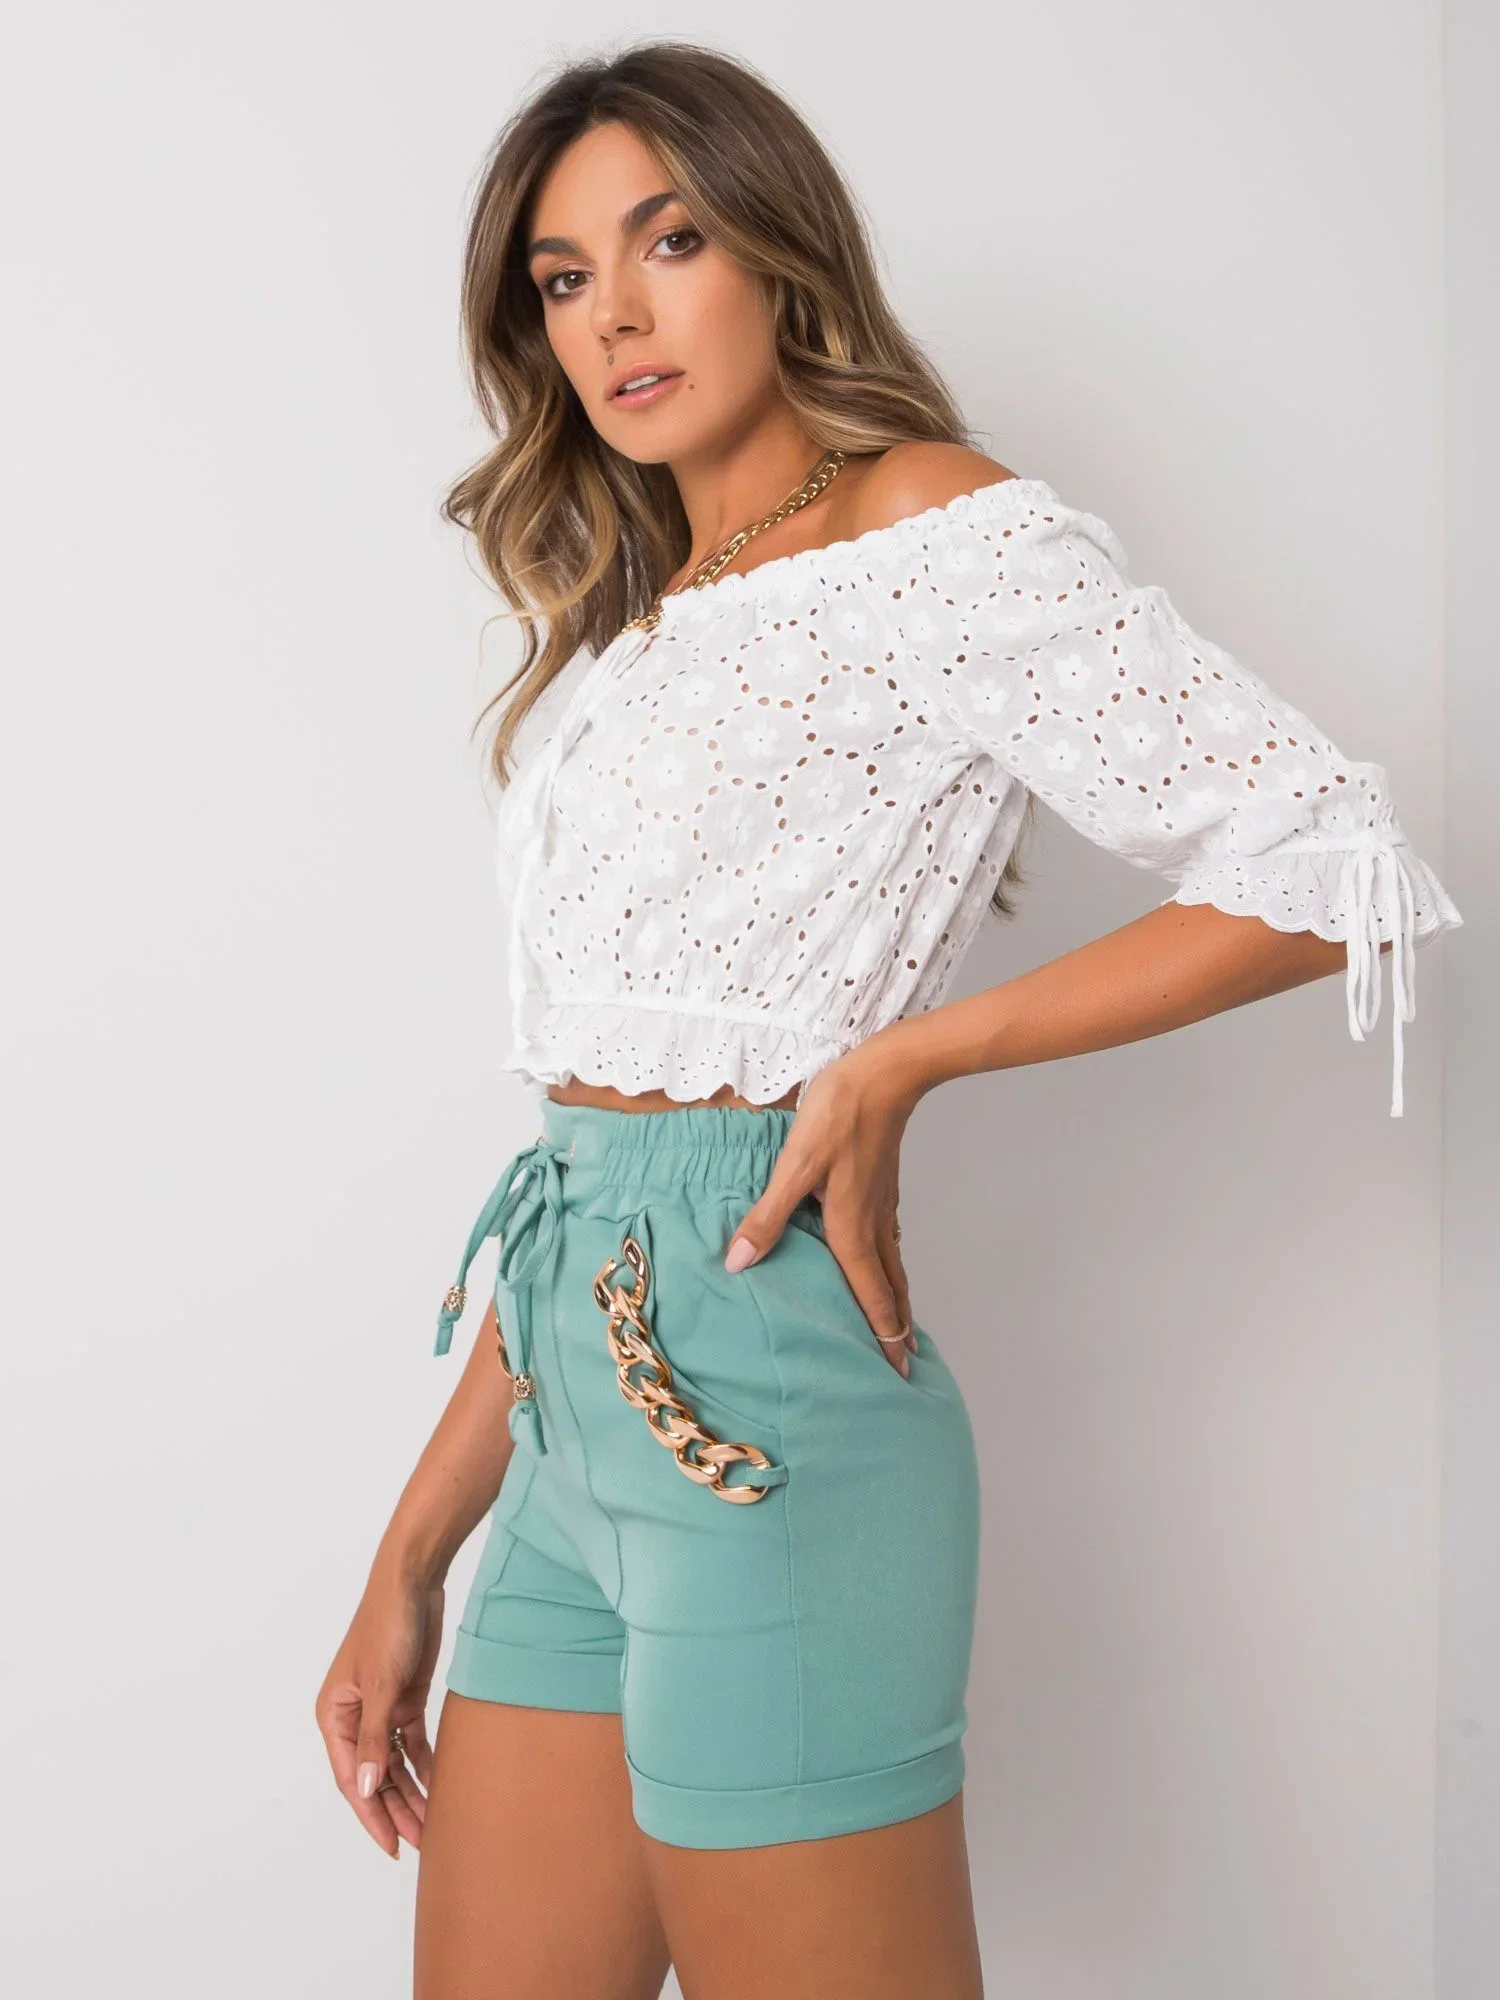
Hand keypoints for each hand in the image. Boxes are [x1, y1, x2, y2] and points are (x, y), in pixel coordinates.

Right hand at [315, 1562, 442, 1857]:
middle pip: (376, 1776)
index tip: (392, 1846)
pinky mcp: (406, 1697)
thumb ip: (376, 1740)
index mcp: (335, 1716)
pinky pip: (413, 1742)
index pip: (354, 1778)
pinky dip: (425, 1764)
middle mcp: (354, 1717)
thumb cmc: (388, 1624)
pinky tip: (441, 1787)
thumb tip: (369, 1790)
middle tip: (422, 1844)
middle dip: (396, 1810)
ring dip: (412, 1792)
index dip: (372, 1815)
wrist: (415, 1580)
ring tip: (434, 1824)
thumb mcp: (381, 1685)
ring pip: (396, 1763)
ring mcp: (382, 1708)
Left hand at [724, 1043, 921, 1374]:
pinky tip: (881, 1263)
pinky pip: (889, 1243)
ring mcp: (882, 1206)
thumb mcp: (794, 1165)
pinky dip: (891, 1268)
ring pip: (893, 1266)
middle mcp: (872, 1225)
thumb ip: (768, 1216)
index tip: (897, 1372)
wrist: (885, 1074)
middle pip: (890, 1288)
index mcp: (851, 1228)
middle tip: (904, 1364)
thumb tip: (739, 1263)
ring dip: (896, 1299)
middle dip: (896, 1328)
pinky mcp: (882, 1188)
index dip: (882, 1334)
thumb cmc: (838, 1115)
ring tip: (897, 1325)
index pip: (871, 1295)